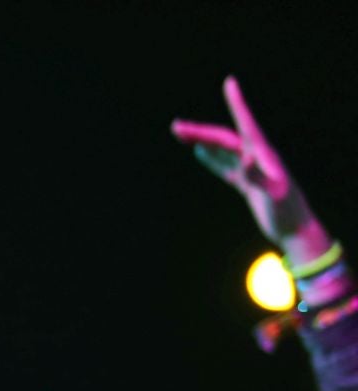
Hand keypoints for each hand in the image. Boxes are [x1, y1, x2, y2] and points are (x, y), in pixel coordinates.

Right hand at [171, 77, 326, 258]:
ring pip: (221, 150)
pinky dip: (211, 158)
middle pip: (224, 138)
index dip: (237, 103)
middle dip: (200, 131)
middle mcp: (256, 157)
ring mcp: (251, 169)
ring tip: (180, 132)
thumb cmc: (286, 211)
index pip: (246, 124)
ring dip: (201, 140)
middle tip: (175, 127)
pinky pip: (225, 166)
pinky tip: (199, 152)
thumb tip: (244, 158)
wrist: (293, 228)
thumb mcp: (274, 193)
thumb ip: (259, 175)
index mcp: (263, 154)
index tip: (230, 83)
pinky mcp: (247, 183)